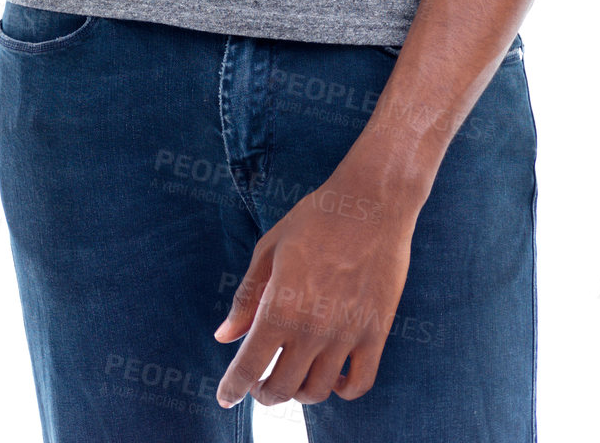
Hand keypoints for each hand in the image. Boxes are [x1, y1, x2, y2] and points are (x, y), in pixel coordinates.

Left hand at [213, 160, 420, 409]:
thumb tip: (223, 337)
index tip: (226, 397)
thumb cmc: (315, 219)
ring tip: (293, 375)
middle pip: (282, 387)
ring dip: (299, 392)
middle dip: (264, 393)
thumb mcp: (269, 249)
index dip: (233, 388)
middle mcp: (312, 329)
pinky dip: (343, 391)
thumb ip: (246, 297)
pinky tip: (333, 376)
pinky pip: (360, 384)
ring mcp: (346, 334)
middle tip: (260, 382)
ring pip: (317, 390)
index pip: (249, 366)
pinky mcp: (375, 333)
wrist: (371, 202)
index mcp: (280, 307)